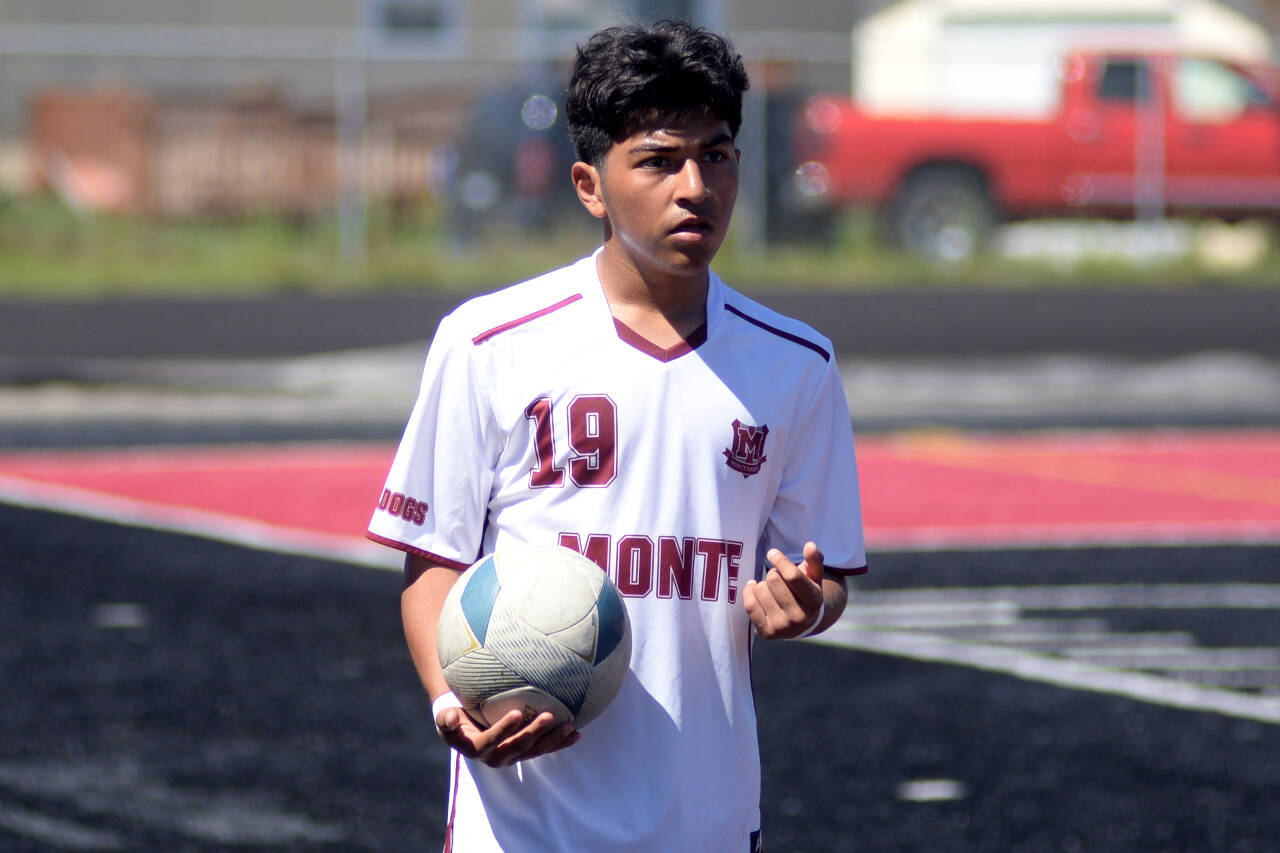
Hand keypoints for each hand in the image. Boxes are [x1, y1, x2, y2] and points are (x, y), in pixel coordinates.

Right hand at [435, 706, 580, 767]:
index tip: (518, 712)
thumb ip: (446, 719)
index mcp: (477, 749)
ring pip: (535, 750)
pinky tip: (576, 734)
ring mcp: (513, 756)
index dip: (504, 729)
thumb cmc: (454, 717)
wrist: (464, 726)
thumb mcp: (445, 718)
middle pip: (517, 747)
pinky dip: (560, 743)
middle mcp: (496, 757)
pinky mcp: (525, 751)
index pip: (491, 741)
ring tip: (570, 727)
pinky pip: (544, 749)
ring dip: (553, 740)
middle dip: (534, 733)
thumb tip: (451, 717)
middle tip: (549, 715)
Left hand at [742, 541, 825, 639]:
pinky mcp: (768, 633)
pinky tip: (754, 588)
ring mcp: (783, 627)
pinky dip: (749, 593)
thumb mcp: (814, 577)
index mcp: (814, 600)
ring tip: (771, 589)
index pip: (792, 576)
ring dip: (763, 585)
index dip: (780, 561)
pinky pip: (750, 605)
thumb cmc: (805, 592)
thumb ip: (814, 560)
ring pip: (761, 590)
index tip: (772, 553)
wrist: (800, 623)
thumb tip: (810, 546)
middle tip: (777, 578)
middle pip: (773, 580)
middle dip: (773, 574)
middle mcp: (800, 617)